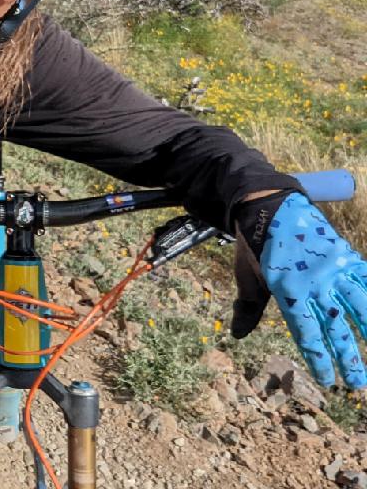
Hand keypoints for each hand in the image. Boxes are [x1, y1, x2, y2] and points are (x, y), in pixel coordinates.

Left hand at [257, 193, 366, 388]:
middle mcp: (313, 281)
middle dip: (347, 358)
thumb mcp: (248, 277)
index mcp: (286, 288)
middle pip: (335, 325)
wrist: (270, 205)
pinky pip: (366, 280)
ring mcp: (333, 267)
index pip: (306, 331)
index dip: (318, 358)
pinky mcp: (346, 255)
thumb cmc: (256, 246)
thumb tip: (237, 335)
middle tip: (357, 385)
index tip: (328, 380)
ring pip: (358, 306)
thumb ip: (248, 308)